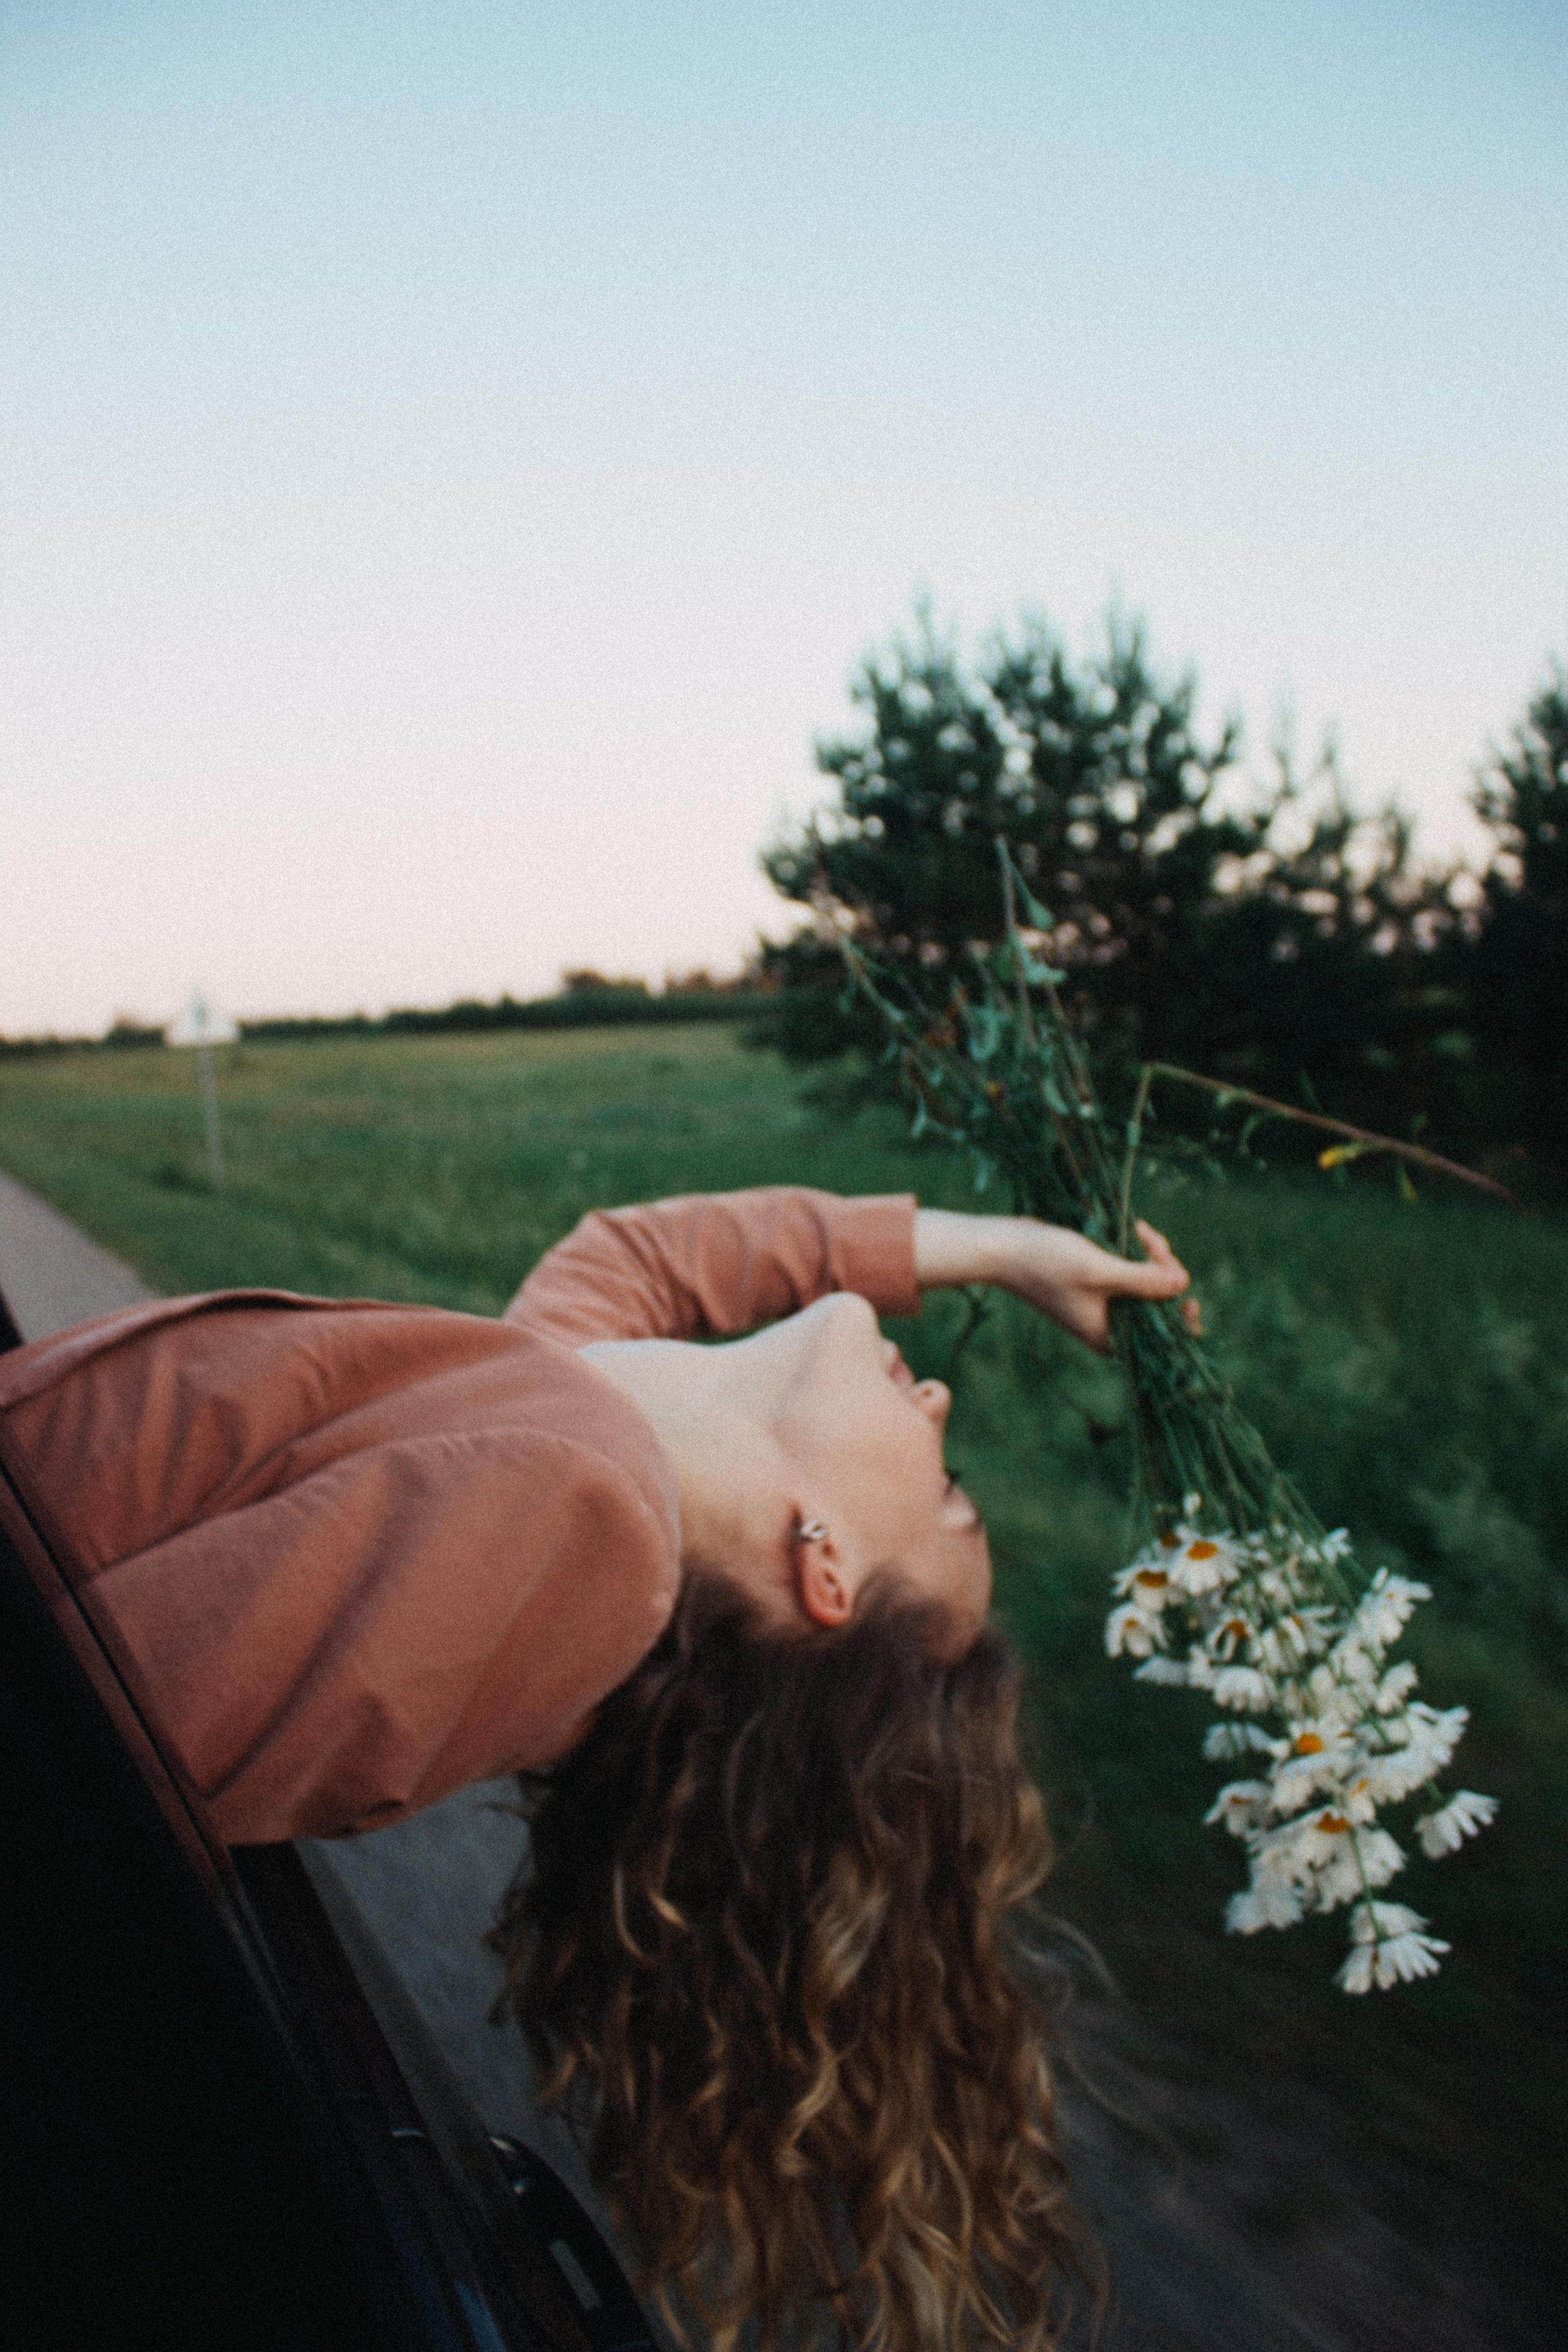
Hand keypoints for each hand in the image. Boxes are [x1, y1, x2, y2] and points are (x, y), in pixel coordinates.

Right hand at [913, 1209, 1192, 1354]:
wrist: (1005, 1247)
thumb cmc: (1047, 1264)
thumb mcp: (1099, 1271)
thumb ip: (1143, 1280)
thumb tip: (1184, 1284)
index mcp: (1111, 1337)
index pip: (1165, 1340)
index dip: (1183, 1315)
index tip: (1181, 1281)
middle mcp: (1111, 1324)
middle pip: (1162, 1307)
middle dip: (1166, 1273)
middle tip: (1153, 1244)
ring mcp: (1105, 1302)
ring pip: (1151, 1284)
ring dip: (1154, 1257)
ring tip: (1142, 1231)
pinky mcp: (1100, 1281)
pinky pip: (1134, 1271)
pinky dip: (1140, 1252)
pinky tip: (1136, 1230)